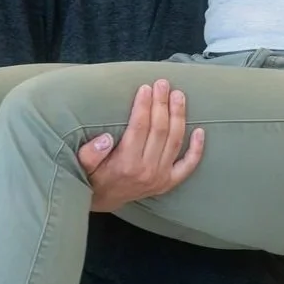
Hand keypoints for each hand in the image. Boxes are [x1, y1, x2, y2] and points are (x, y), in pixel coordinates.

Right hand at [74, 79, 204, 212]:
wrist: (103, 200)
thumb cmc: (93, 177)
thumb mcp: (82, 165)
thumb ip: (90, 153)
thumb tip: (106, 137)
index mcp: (126, 163)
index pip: (139, 127)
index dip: (143, 106)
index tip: (145, 88)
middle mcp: (147, 170)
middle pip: (160, 130)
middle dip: (162, 104)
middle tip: (162, 84)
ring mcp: (161, 177)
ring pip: (175, 141)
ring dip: (178, 116)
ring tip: (178, 95)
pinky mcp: (168, 182)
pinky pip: (188, 165)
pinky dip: (196, 149)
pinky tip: (200, 131)